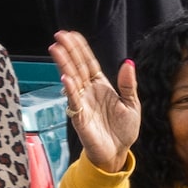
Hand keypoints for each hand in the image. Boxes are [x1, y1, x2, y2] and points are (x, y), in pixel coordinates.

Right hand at [51, 30, 141, 170]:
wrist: (118, 153)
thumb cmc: (123, 130)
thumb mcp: (132, 104)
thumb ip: (128, 85)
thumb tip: (128, 63)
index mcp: (100, 86)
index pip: (88, 63)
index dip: (80, 48)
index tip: (71, 34)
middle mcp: (88, 92)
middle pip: (77, 67)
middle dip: (68, 51)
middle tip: (59, 35)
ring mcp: (82, 103)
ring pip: (72, 79)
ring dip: (64, 64)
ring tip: (56, 49)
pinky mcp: (80, 118)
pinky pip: (74, 101)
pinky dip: (70, 90)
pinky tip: (66, 78)